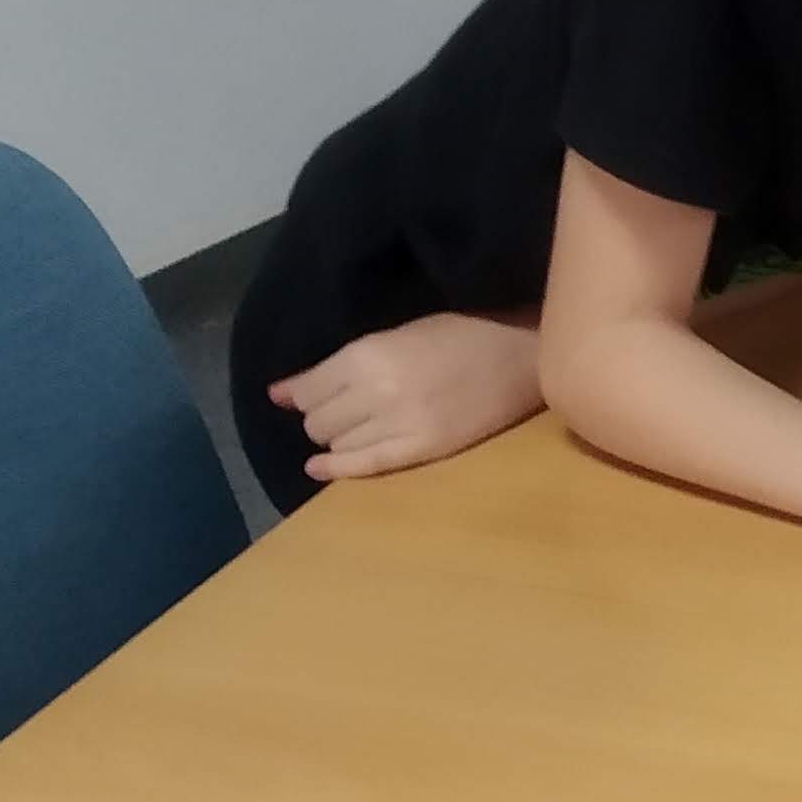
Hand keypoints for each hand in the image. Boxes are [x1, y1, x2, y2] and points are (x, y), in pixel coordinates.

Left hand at [270, 313, 543, 481]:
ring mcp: (401, 425)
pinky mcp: (424, 449)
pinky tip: (318, 468)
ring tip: (355, 425)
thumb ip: (337, 366)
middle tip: (338, 406)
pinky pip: (366, 465)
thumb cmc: (459, 332)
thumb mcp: (394, 335)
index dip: (301, 394)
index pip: (307, 391)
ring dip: (337, 436)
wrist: (521, 353)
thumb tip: (279, 394)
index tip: (303, 393)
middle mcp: (377, 393)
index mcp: (367, 356)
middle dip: (321, 415)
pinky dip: (336, 469)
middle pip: (318, 421)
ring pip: (337, 443)